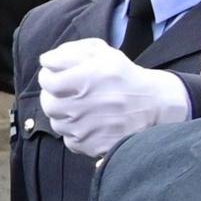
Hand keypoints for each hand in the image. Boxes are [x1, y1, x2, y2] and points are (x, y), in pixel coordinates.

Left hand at [37, 38, 188, 158]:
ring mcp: (86, 130)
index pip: (47, 81)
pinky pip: (70, 140)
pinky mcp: (92, 146)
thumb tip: (46, 61)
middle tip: (67, 93)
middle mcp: (82, 106)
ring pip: (57, 123)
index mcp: (85, 80)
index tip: (57, 77)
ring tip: (82, 108)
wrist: (155, 105)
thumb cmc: (125, 77)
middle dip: (54, 97)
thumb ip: (70, 53)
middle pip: (48, 104)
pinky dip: (76, 132)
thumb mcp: (103, 54)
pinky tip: (90, 123)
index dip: (49, 77)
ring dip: (65, 115)